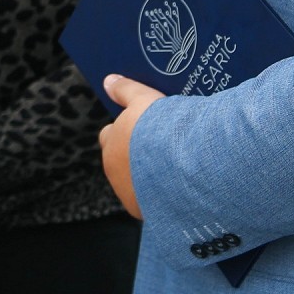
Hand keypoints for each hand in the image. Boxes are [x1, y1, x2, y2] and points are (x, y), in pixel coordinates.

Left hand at [98, 74, 164, 219]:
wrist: (185, 165)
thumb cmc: (163, 129)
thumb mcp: (144, 100)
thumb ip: (126, 90)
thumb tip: (108, 80)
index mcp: (112, 144)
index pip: (110, 135)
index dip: (126, 131)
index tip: (143, 129)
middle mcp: (115, 171)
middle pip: (119, 161)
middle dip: (133, 156)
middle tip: (157, 148)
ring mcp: (129, 195)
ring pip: (134, 183)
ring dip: (147, 178)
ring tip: (173, 168)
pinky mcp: (147, 213)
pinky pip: (150, 203)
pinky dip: (160, 196)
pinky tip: (178, 187)